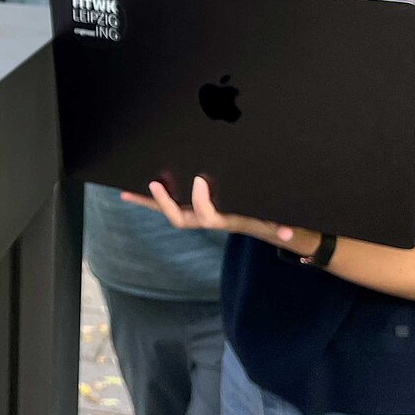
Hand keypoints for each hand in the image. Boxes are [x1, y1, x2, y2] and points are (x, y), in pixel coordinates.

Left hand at [121, 175, 303, 248]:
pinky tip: (129, 191)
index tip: (199, 180)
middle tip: (154, 184)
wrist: (261, 224)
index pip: (206, 216)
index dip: (200, 201)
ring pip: (167, 211)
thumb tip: (289, 234)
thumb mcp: (275, 220)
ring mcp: (195, 214)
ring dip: (147, 202)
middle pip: (179, 218)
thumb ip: (282, 225)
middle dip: (164, 204)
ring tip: (126, 191)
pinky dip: (148, 199)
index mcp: (223, 220)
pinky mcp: (189, 206)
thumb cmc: (266, 217)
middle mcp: (205, 219)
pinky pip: (166, 203)